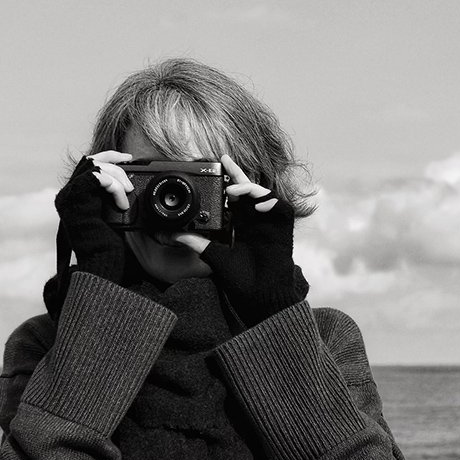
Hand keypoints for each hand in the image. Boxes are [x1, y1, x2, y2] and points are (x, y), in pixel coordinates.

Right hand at [44, 152, 133, 317]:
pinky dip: (114, 186)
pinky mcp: (77, 203)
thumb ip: (115, 200)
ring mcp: (70, 198)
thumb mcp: (115, 219)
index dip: (109, 157)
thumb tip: (130, 183)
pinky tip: (123, 204)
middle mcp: (68, 196)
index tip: (130, 159)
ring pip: (95, 166)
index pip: (88, 164)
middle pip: (90, 160)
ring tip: (129, 192)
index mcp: (76, 198)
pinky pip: (97, 178)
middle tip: (132, 166)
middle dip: (114, 160)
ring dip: (117, 175)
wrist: (104, 269)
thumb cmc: (110, 251)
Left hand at [174, 155, 307, 325]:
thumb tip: (175, 235)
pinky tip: (259, 204)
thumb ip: (199, 245)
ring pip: (266, 196)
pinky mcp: (284, 232)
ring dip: (252, 189)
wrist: (261, 300)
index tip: (215, 168)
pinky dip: (272, 203)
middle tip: (224, 160)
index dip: (228, 182)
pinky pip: (283, 210)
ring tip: (235, 189)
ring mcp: (272, 226)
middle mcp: (258, 223)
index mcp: (244, 228)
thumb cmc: (242, 284)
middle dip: (238, 174)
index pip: (236, 199)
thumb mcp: (216, 259)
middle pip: (250, 192)